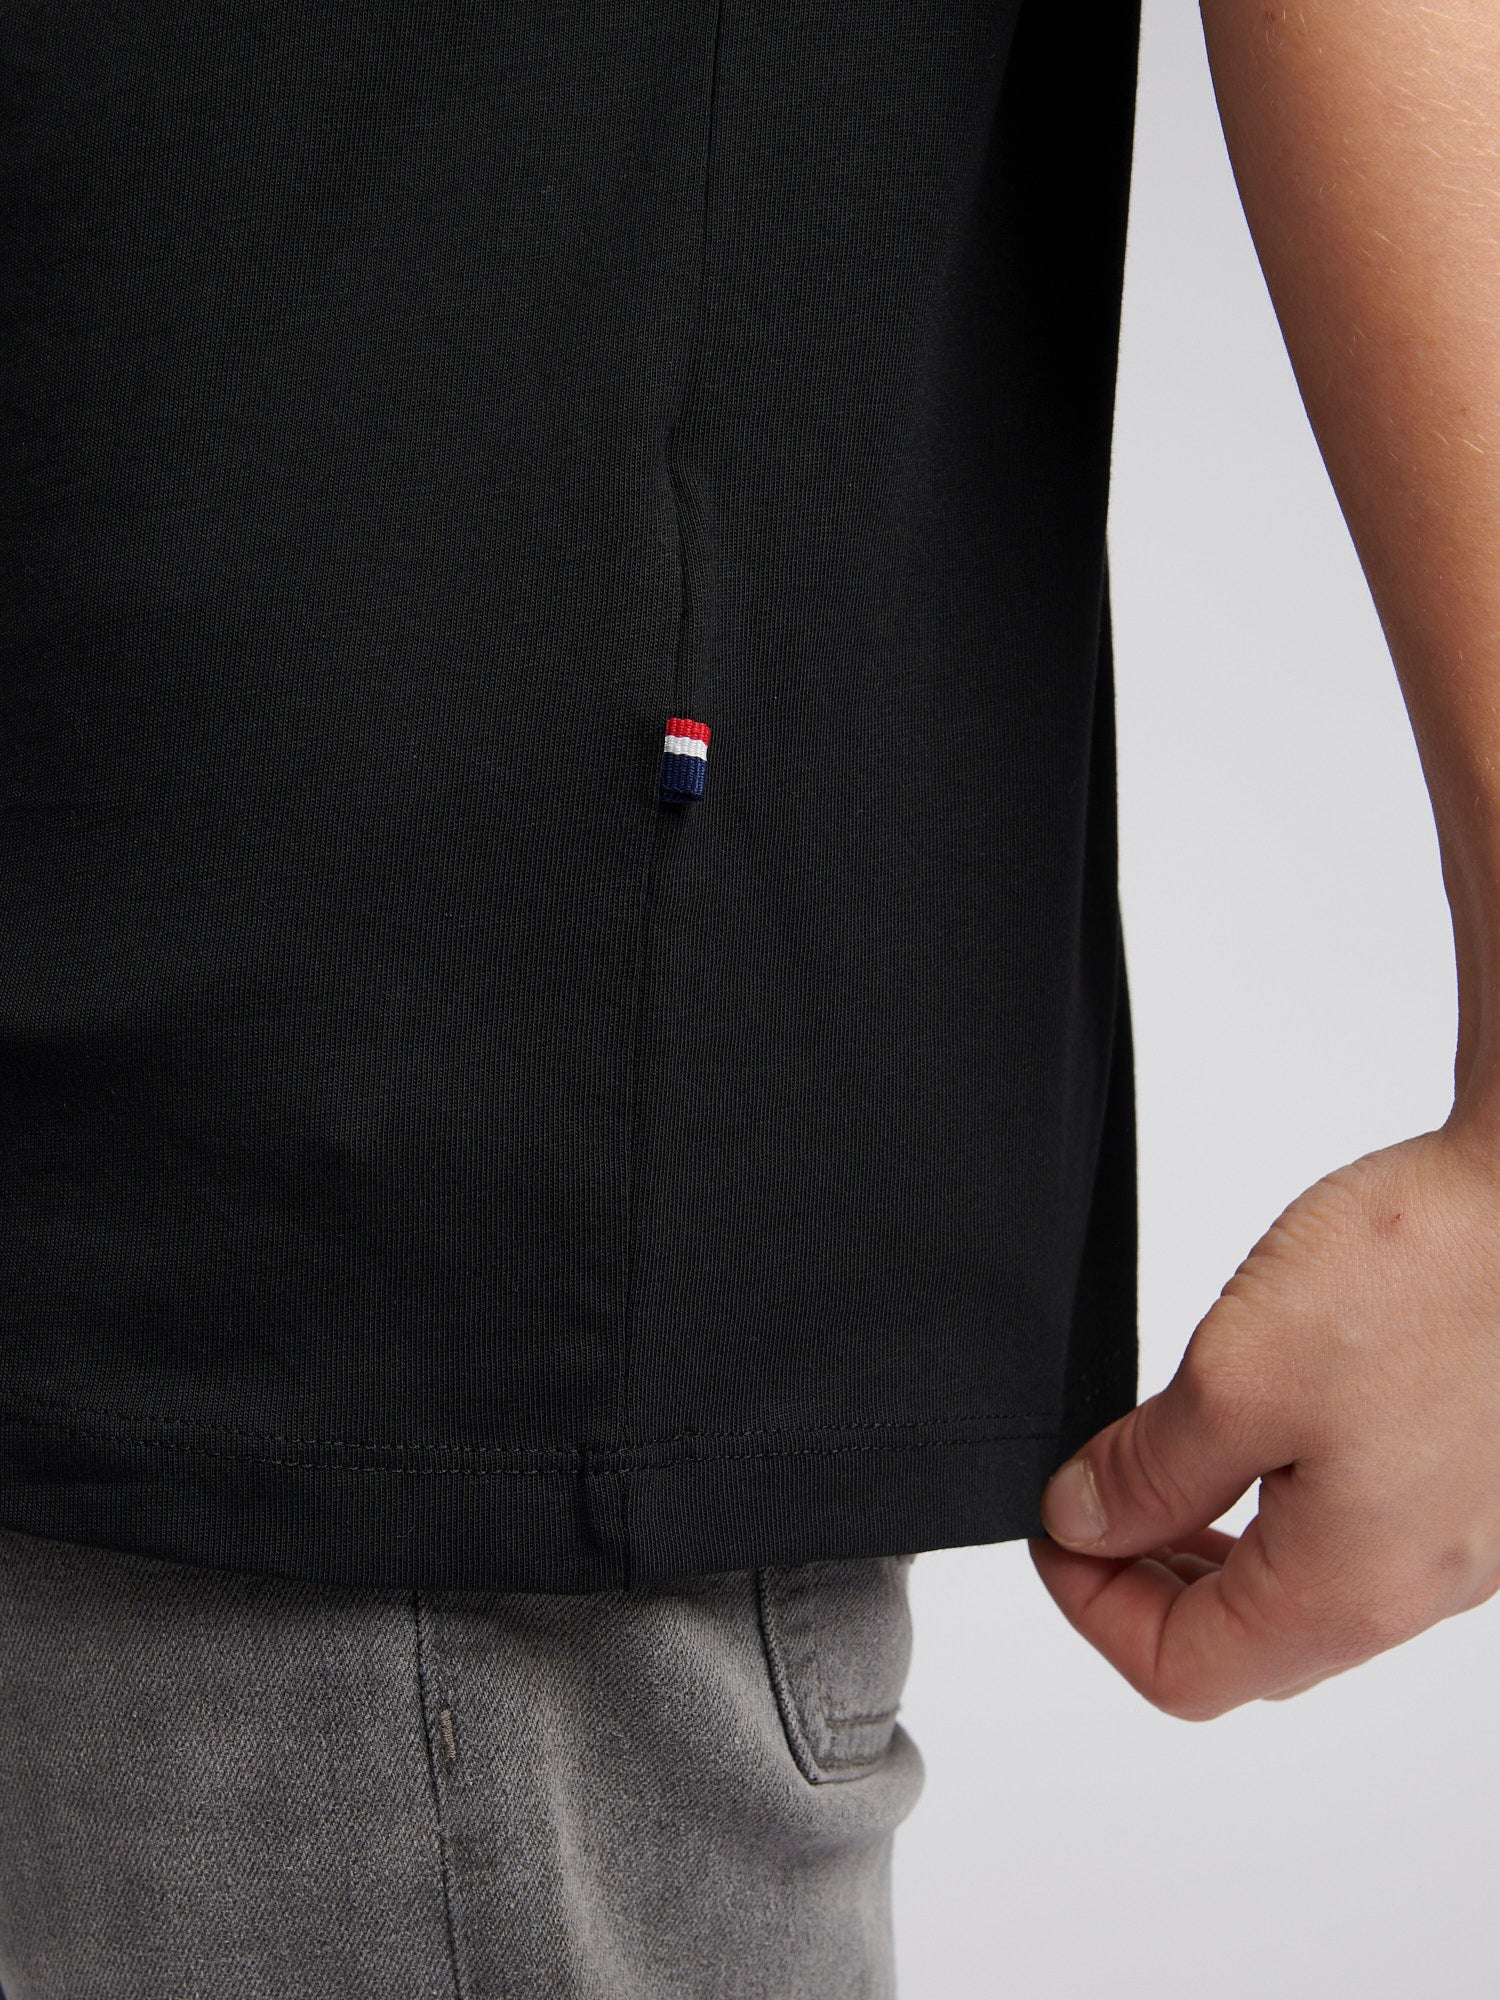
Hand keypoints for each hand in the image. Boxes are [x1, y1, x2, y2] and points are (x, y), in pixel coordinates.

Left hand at [1029, 1123, 1499, 1718]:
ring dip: (1215, 1544)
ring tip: (1165, 1462)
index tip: (1053, 1529)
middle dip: (1148, 1582)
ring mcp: (1460, 1540)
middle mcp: (1419, 1587)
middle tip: (1095, 1500)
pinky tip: (1261, 1428)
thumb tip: (1084, 1523)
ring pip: (1305, 1593)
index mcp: (1351, 1588)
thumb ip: (1150, 1471)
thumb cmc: (1426, 1272)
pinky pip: (1360, 1537)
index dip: (1090, 1608)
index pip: (1183, 1672)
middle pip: (1248, 1648)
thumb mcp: (1236, 1374)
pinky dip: (1284, 1508)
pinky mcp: (1478, 1485)